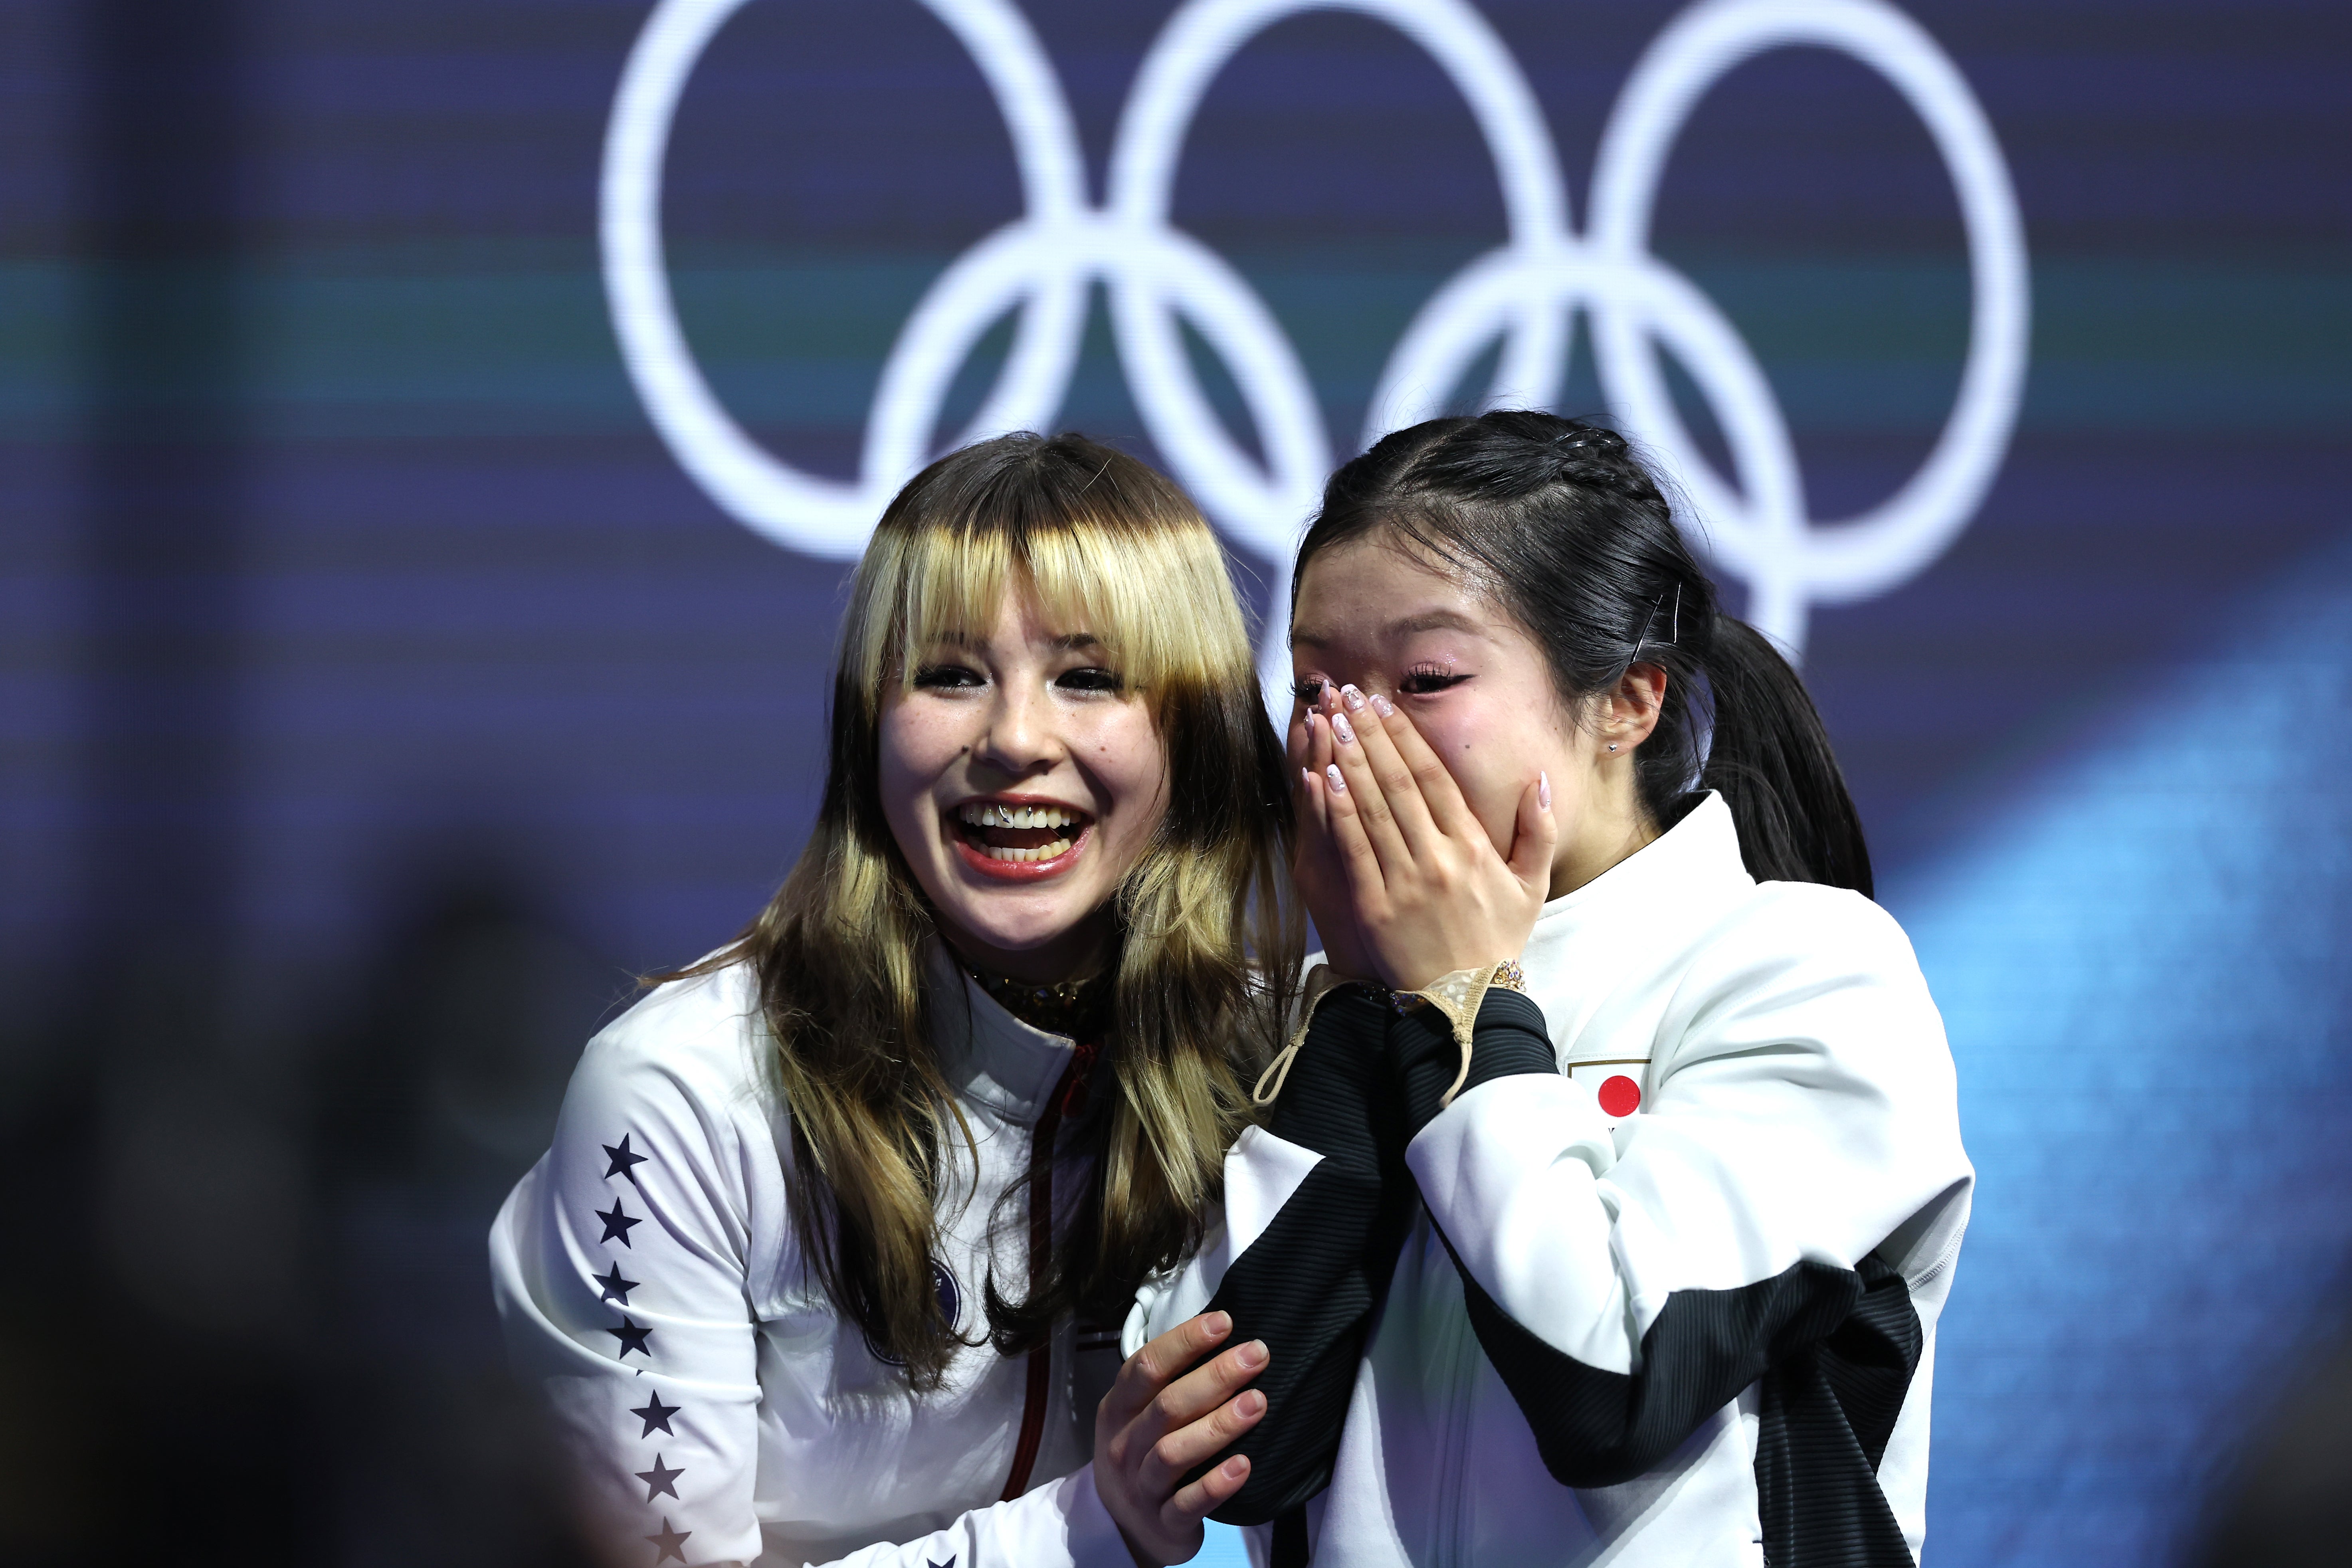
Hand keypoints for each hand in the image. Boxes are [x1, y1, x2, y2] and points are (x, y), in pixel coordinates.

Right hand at [1095, 1311, 1268, 1566]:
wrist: (1126, 1526)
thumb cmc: (1143, 1452)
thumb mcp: (1138, 1414)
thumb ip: (1168, 1381)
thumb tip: (1223, 1332)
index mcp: (1118, 1409)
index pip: (1145, 1367)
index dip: (1184, 1342)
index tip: (1225, 1322)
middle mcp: (1124, 1445)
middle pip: (1166, 1406)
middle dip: (1214, 1376)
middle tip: (1257, 1355)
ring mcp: (1141, 1486)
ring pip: (1173, 1453)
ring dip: (1218, 1426)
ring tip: (1258, 1403)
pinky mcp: (1163, 1523)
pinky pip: (1187, 1504)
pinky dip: (1215, 1485)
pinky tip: (1244, 1465)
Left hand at [1300, 684, 1554, 991]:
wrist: (1466, 1001)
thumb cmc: (1496, 941)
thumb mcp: (1532, 886)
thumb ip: (1538, 830)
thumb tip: (1540, 779)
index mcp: (1473, 847)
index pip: (1434, 778)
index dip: (1407, 737)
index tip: (1386, 704)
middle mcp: (1438, 857)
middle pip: (1398, 783)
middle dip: (1371, 734)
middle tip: (1347, 695)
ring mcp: (1405, 882)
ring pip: (1372, 809)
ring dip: (1348, 760)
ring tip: (1329, 721)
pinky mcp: (1375, 907)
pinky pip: (1352, 850)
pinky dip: (1336, 812)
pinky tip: (1322, 778)